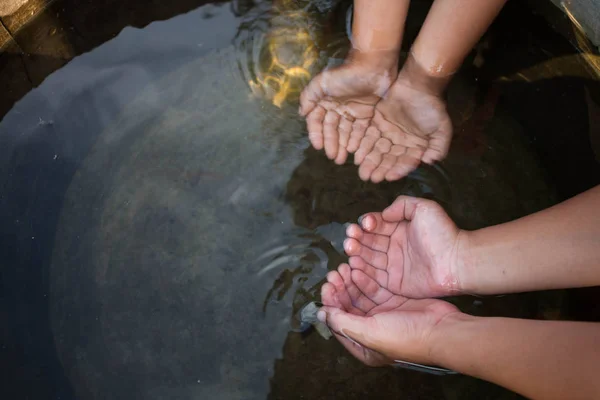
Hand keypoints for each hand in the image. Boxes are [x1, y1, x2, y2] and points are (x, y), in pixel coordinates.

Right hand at [299, 51, 397, 164]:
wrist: (372, 67)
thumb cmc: (345, 75)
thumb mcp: (322, 83)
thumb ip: (308, 97)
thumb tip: (301, 113)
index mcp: (324, 101)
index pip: (317, 121)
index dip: (317, 134)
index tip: (318, 147)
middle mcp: (336, 108)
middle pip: (332, 130)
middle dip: (331, 144)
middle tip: (333, 158)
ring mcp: (351, 111)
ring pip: (345, 132)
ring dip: (342, 145)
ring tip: (341, 159)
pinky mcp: (366, 113)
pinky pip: (359, 130)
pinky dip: (356, 140)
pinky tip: (353, 150)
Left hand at [319, 263, 459, 365]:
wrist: (441, 329)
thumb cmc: (406, 336)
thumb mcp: (369, 332)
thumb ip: (343, 322)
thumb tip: (322, 314)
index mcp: (363, 346)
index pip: (339, 323)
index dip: (330, 304)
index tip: (327, 286)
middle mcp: (372, 331)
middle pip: (348, 308)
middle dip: (340, 290)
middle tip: (334, 273)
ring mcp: (384, 316)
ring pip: (360, 296)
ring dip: (351, 282)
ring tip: (344, 267)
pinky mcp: (394, 303)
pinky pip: (375, 289)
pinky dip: (365, 279)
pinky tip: (358, 269)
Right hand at [343, 196, 466, 297]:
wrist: (457, 262)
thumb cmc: (443, 233)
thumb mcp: (424, 208)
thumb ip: (402, 205)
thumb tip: (383, 214)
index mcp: (399, 230)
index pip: (376, 225)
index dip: (367, 224)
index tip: (365, 224)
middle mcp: (393, 247)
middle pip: (368, 242)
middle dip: (357, 238)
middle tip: (351, 237)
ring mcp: (393, 266)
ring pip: (368, 258)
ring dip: (357, 252)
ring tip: (349, 248)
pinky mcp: (394, 283)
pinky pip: (374, 277)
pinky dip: (362, 271)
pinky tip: (353, 264)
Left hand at [353, 53, 452, 181]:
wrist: (418, 84)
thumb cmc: (431, 107)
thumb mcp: (442, 128)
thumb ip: (439, 147)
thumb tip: (429, 162)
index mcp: (416, 147)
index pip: (406, 162)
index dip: (398, 170)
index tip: (388, 177)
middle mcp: (401, 143)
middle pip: (389, 159)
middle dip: (379, 169)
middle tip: (370, 178)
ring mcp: (388, 133)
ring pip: (377, 150)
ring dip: (369, 160)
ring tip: (362, 172)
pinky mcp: (376, 123)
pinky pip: (368, 136)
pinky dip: (363, 146)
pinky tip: (356, 155)